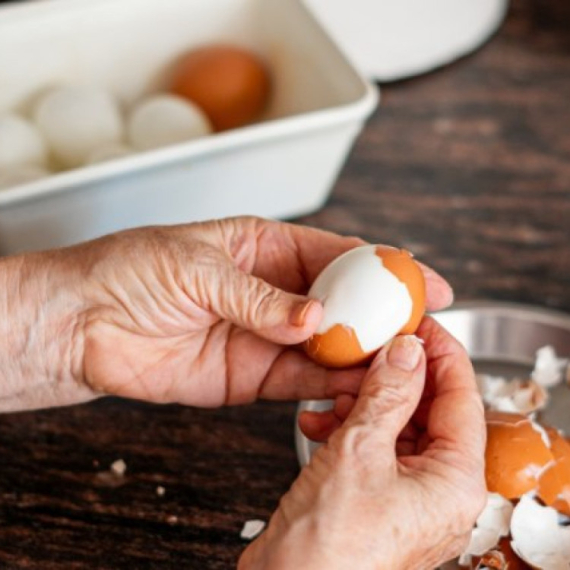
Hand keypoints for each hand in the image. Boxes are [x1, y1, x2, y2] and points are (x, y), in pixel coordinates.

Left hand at [0, 217, 452, 410]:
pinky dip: (329, 383)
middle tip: (421, 328)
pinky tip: (356, 384)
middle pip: (343, 302)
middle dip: (383, 314)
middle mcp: (273, 292)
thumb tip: (313, 317)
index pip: (337, 253)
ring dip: (361, 353)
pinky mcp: (250, 377)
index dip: (383, 264)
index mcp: (264, 247)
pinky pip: (300, 380)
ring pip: (327, 345)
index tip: (422, 277)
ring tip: (397, 361)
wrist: (83, 325)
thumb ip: (259, 297)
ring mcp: (265, 336)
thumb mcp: (198, 267)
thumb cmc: (130, 272)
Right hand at [239, 318, 485, 569]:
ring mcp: (407, 494)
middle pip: (428, 410)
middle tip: (370, 349)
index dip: (442, 353)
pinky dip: (347, 428)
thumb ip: (388, 393)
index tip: (421, 324)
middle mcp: (439, 489)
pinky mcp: (376, 496)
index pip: (461, 396)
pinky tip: (318, 421)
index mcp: (455, 481)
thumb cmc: (329, 547)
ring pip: (396, 425)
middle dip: (393, 378)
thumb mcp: (359, 450)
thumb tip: (407, 351)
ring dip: (364, 402)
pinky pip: (373, 447)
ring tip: (335, 391)